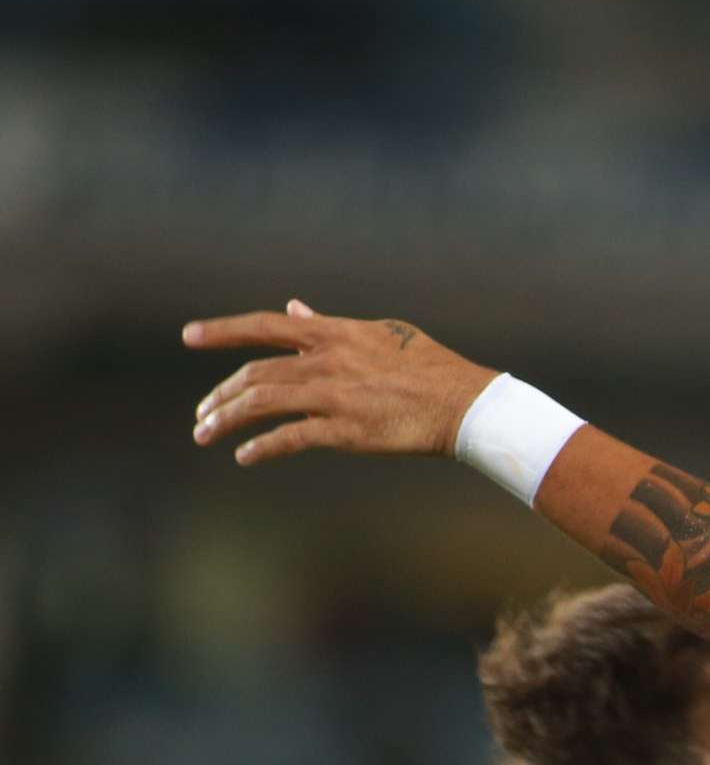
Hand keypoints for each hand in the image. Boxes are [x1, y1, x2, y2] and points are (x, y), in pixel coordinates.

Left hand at [185, 301, 499, 464]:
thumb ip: (329, 324)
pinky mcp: (346, 430)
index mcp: (334, 333)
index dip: (223, 329)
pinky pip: (290, 438)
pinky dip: (262, 447)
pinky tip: (245, 456)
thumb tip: (295, 308)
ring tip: (206, 433)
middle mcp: (327, 361)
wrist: (465, 404)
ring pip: (262, 402)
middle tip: (202, 413)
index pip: (266, 326)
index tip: (189, 335)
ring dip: (227, 418)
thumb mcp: (379, 334)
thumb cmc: (430, 368)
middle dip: (220, 394)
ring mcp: (334, 396)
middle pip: (255, 373)